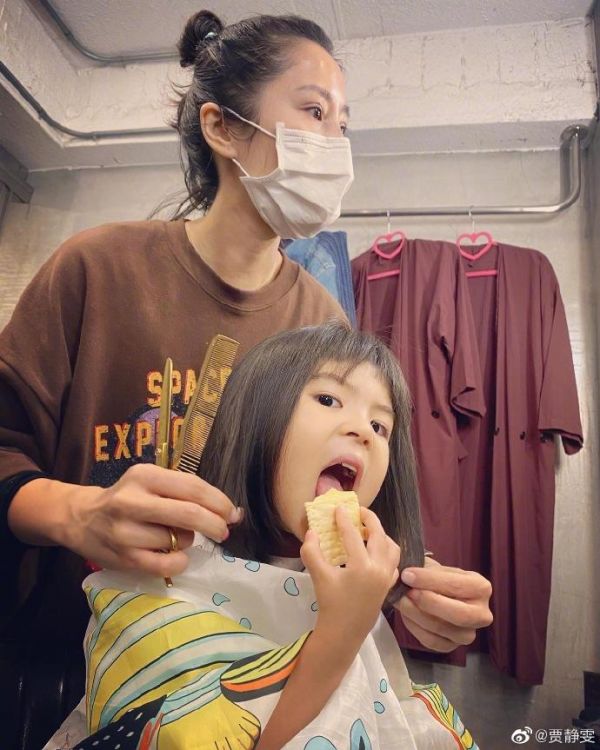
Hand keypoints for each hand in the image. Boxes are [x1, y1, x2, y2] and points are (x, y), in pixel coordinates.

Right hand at [65, 463, 240, 576]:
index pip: (192, 487)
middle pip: (189, 514)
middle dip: (215, 524)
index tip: (232, 512)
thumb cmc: (127, 498)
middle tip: (224, 530)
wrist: (82, 519)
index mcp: (144, 475)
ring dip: (189, 541)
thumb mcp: (150, 482)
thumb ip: (185, 492)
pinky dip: (180, 562)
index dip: (219, 501)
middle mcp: (133, 500)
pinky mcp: (124, 558)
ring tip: (176, 537)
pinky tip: (175, 556)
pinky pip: (167, 565)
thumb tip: (230, 511)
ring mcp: (126, 531)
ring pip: (178, 540)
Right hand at [301, 506, 399, 644]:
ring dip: (381, 534)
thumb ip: (312, 552)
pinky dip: (386, 551)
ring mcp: (387, 577)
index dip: (344, 519)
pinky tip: (374, 551)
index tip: (339, 507)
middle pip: (378, 534)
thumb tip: (312, 532)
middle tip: (358, 511)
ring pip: (391, 546)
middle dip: (369, 519)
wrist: (344, 632)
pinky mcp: (388, 585)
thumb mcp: (318, 576)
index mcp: (361, 566)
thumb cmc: (331, 604)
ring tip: (366, 530)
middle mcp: (379, 568)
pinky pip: (393, 562)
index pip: (353, 534)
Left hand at [395, 557, 492, 651]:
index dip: (430, 581)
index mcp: (481, 588)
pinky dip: (415, 627)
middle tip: (407, 591)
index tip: (408, 575)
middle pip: (458, 614)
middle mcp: (481, 614)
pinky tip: (405, 614)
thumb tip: (405, 574)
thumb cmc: (437, 578)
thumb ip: (424, 570)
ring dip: (416, 614)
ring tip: (401, 600)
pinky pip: (432, 641)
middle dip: (428, 602)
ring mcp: (468, 634)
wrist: (436, 594)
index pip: (457, 586)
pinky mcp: (452, 646)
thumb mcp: (436, 568)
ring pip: (442, 629)